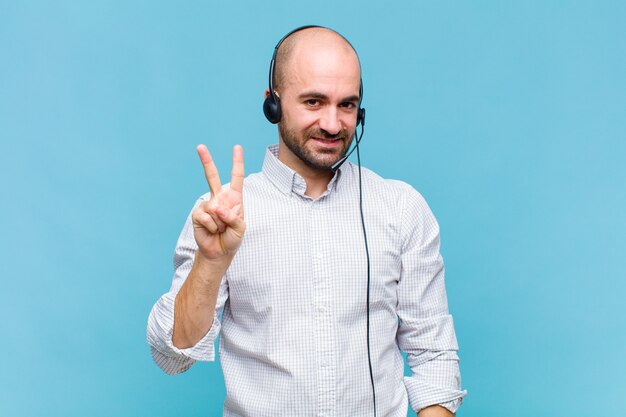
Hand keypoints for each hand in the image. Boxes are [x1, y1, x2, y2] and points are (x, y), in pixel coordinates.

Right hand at [191, 144, 244, 260]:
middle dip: (206, 160)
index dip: (237, 162)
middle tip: (200, 146)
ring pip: (215, 208)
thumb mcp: (240, 228)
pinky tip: (213, 231)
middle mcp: (219, 198)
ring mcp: (207, 205)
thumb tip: (217, 207)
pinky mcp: (197, 214)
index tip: (237, 147)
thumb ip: (233, 217)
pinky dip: (213, 227)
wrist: (219, 252)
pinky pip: (207, 218)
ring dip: (221, 223)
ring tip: (221, 229)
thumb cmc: (232, 238)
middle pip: (211, 176)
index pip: (236, 177)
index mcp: (233, 198)